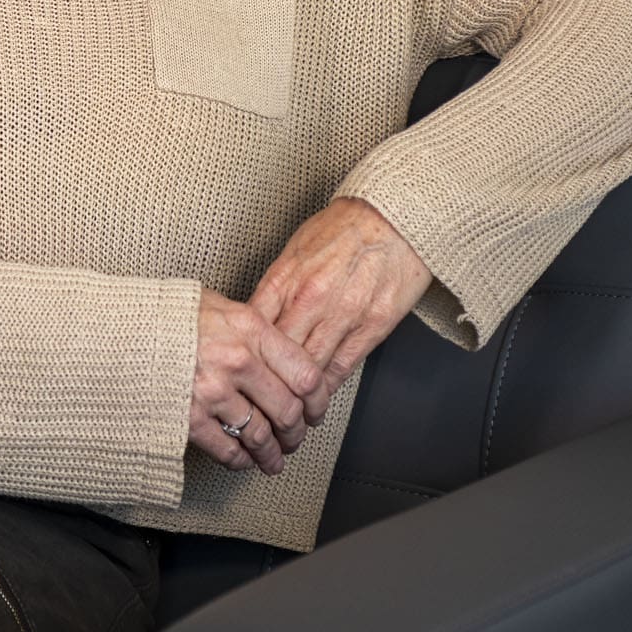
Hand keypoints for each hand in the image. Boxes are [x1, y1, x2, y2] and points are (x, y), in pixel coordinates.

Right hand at [189, 286, 325, 476]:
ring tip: (273, 459)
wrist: (123, 328)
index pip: (306, 374)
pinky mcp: (189, 417)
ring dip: (271, 454)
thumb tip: (282, 356)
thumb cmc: (170, 314)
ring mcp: (213, 391)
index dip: (317, 401)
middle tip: (294, 438)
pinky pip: (228, 450)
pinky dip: (240, 461)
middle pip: (288, 411)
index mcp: (250, 329)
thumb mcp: (221, 306)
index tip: (315, 410)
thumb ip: (254, 331)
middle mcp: (237, 361)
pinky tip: (243, 460)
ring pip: (261, 435)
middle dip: (295, 432)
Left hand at [247, 197, 433, 425]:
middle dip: (267, 385)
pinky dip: (326, 389)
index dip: (244, 358)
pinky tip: (316, 401)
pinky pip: (342, 367)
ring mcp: (343, 315)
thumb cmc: (343, 227)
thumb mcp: (296, 249)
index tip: (239, 375)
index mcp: (287, 278)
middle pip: (277, 356)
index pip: (253, 329)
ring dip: (297, 397)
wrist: (393, 216)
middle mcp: (311, 299)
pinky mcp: (372, 326)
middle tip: (258, 406)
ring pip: (310, 369)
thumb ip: (276, 287)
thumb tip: (255, 317)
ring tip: (286, 415)